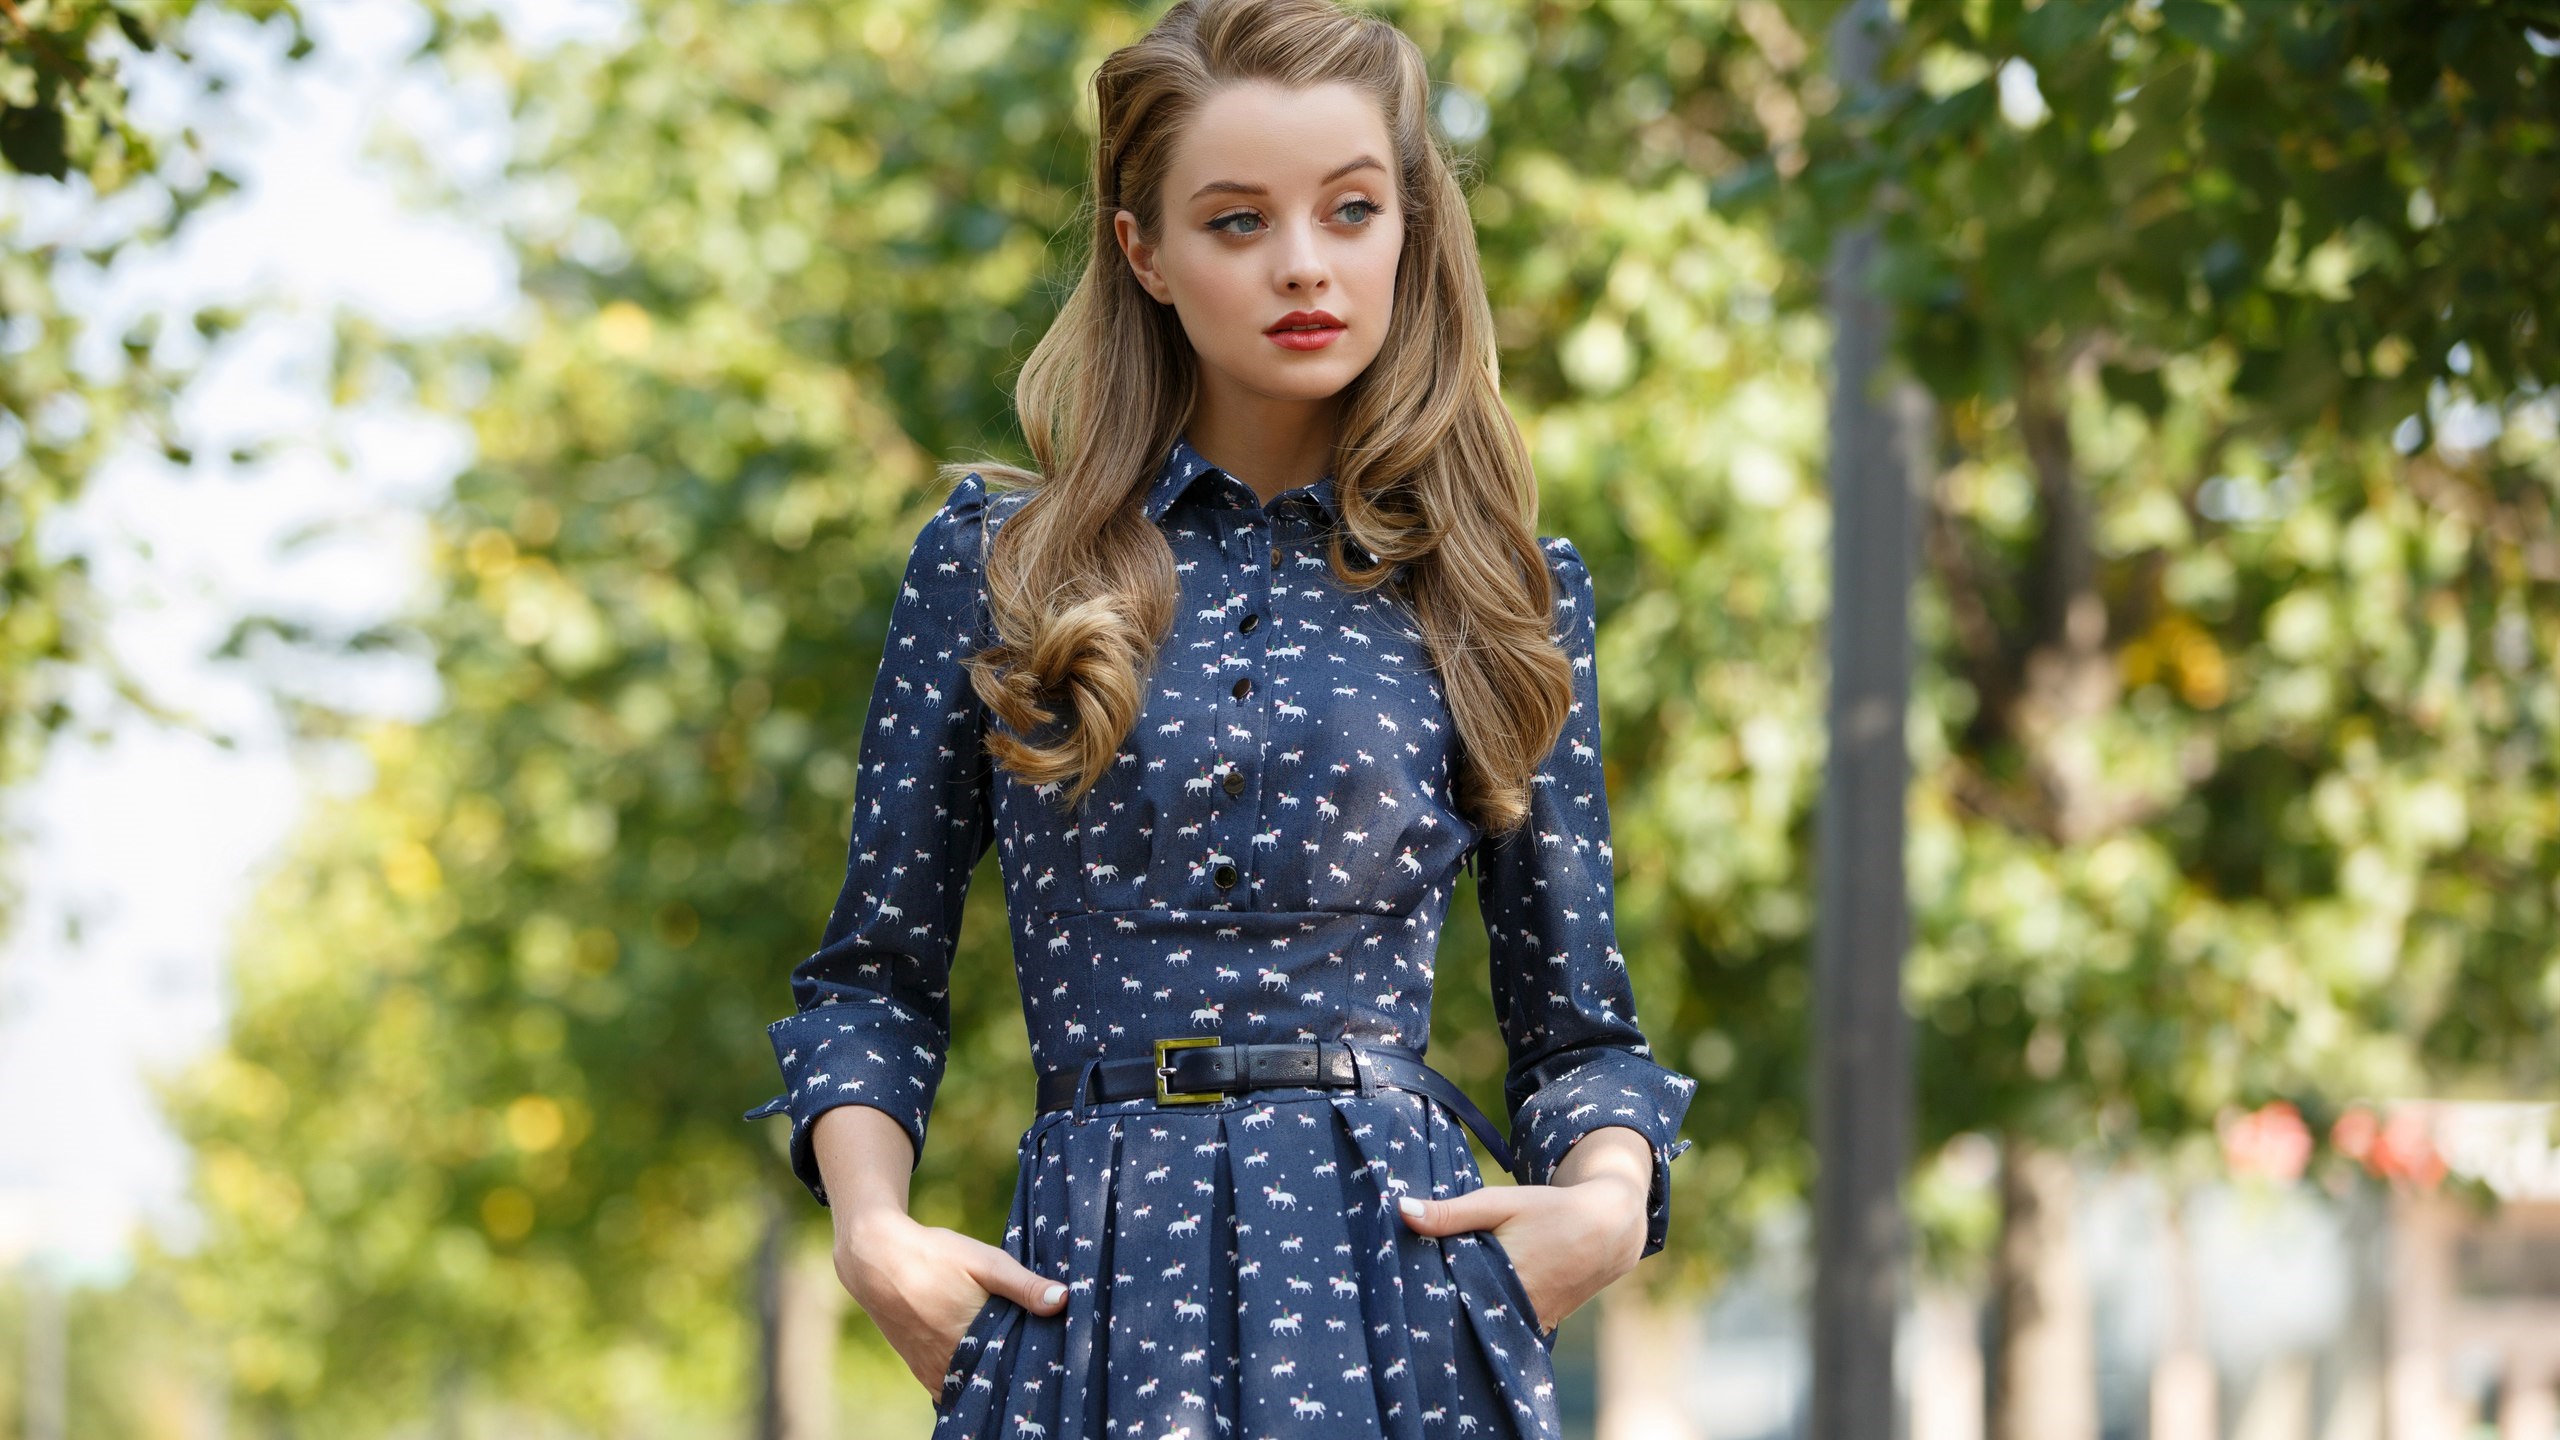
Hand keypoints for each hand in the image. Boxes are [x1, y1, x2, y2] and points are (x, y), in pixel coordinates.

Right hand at [834, 1209, 1068, 1396]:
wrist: (876, 1259)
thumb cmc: (934, 1256)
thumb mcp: (985, 1262)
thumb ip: (1024, 1286)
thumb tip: (1063, 1300)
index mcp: (971, 1340)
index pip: (1015, 1367)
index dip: (1035, 1361)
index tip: (1055, 1352)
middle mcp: (950, 1365)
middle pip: (995, 1379)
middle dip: (1015, 1369)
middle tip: (1038, 1353)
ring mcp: (933, 1372)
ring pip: (974, 1385)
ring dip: (992, 1374)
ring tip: (1012, 1354)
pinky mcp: (921, 1370)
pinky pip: (953, 1385)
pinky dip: (970, 1376)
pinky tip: (984, 1358)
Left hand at [1395, 1127, 1651, 1332]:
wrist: (1608, 1227)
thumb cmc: (1550, 1210)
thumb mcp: (1498, 1203)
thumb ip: (1450, 1212)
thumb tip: (1400, 1210)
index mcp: (1502, 1279)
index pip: (1447, 1298)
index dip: (1423, 1294)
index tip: (1398, 1286)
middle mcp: (1518, 1310)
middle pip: (1463, 1316)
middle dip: (1439, 1307)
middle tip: (1406, 1298)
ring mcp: (1532, 1323)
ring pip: (1484, 1325)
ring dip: (1462, 1314)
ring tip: (1429, 1306)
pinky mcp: (1541, 1326)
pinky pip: (1504, 1328)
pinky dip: (1486, 1318)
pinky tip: (1466, 1308)